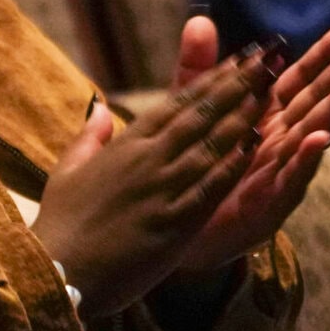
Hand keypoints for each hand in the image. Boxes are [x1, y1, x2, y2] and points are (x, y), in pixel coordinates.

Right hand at [31, 52, 274, 316]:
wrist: (58, 271)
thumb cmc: (60, 225)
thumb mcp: (66, 172)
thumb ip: (88, 138)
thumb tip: (100, 107)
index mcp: (123, 147)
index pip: (176, 103)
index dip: (211, 79)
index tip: (238, 59)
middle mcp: (146, 161)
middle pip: (201, 115)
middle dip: (237, 85)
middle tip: (267, 59)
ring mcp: (162, 190)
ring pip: (211, 144)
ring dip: (244, 115)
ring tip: (271, 89)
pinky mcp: (174, 222)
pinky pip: (211, 186)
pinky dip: (234, 163)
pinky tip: (257, 144)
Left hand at [167, 16, 329, 272]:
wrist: (173, 226)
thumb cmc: (192, 164)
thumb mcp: (191, 110)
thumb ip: (199, 69)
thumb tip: (199, 19)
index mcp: (265, 115)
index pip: (300, 79)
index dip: (324, 55)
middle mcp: (280, 140)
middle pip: (317, 101)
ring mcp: (280, 170)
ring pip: (312, 134)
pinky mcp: (269, 201)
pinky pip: (289, 177)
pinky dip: (304, 158)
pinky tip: (317, 138)